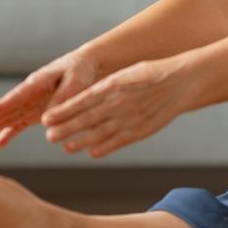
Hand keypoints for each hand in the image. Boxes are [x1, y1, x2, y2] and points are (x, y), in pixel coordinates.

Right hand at [0, 51, 100, 147]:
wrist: (85, 65)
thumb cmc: (81, 69)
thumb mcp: (77, 80)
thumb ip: (64, 95)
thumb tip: (50, 113)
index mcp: (38, 81)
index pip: (18, 95)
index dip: (2, 105)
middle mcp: (30, 93)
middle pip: (8, 107)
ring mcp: (31, 103)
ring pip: (10, 116)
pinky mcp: (36, 111)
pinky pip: (20, 123)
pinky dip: (10, 133)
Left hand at [39, 58, 187, 157]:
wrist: (181, 81)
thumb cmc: (150, 74)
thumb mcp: (125, 74)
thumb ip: (105, 88)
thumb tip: (83, 99)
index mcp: (113, 85)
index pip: (80, 101)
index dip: (62, 112)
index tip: (46, 119)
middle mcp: (118, 103)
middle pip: (86, 120)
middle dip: (65, 129)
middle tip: (49, 136)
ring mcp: (130, 118)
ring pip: (99, 133)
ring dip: (80, 141)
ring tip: (65, 147)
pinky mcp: (141, 130)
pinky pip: (118, 142)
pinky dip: (103, 148)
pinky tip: (91, 153)